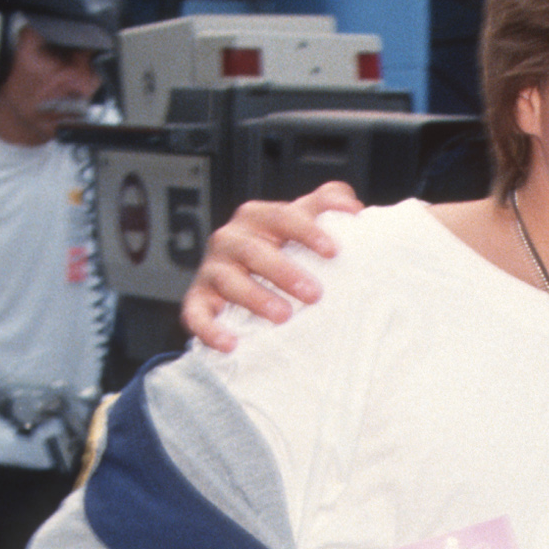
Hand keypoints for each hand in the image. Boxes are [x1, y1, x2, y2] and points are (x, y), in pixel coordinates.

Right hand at [181, 180, 361, 351]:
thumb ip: (325, 205)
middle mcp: (230, 239)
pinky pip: (196, 314)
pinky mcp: (197, 299)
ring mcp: (212, 270)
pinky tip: (231, 344)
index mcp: (257, 218)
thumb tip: (352, 207)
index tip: (333, 250)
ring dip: (255, 298)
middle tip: (314, 294)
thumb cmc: (277, 248)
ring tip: (283, 316)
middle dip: (284, 271)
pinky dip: (211, 329)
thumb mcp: (299, 221)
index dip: (307, 231)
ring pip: (229, 281)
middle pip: (254, 251)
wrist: (236, 278)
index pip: (282, 217)